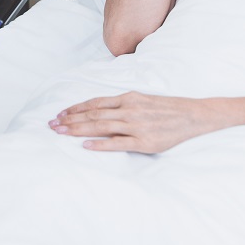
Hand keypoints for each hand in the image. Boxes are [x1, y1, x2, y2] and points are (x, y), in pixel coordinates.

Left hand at [48, 91, 221, 152]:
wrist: (192, 114)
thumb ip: (121, 104)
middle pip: (93, 114)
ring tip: (62, 133)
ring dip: (79, 130)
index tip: (60, 114)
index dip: (76, 108)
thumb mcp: (141, 99)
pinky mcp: (144, 142)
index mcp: (127, 98)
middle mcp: (129, 109)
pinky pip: (119, 143)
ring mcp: (136, 126)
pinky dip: (101, 144)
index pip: (95, 103)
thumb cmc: (165, 108)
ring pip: (101, 127)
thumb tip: (99, 110)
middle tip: (52, 125)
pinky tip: (86, 146)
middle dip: (70, 120)